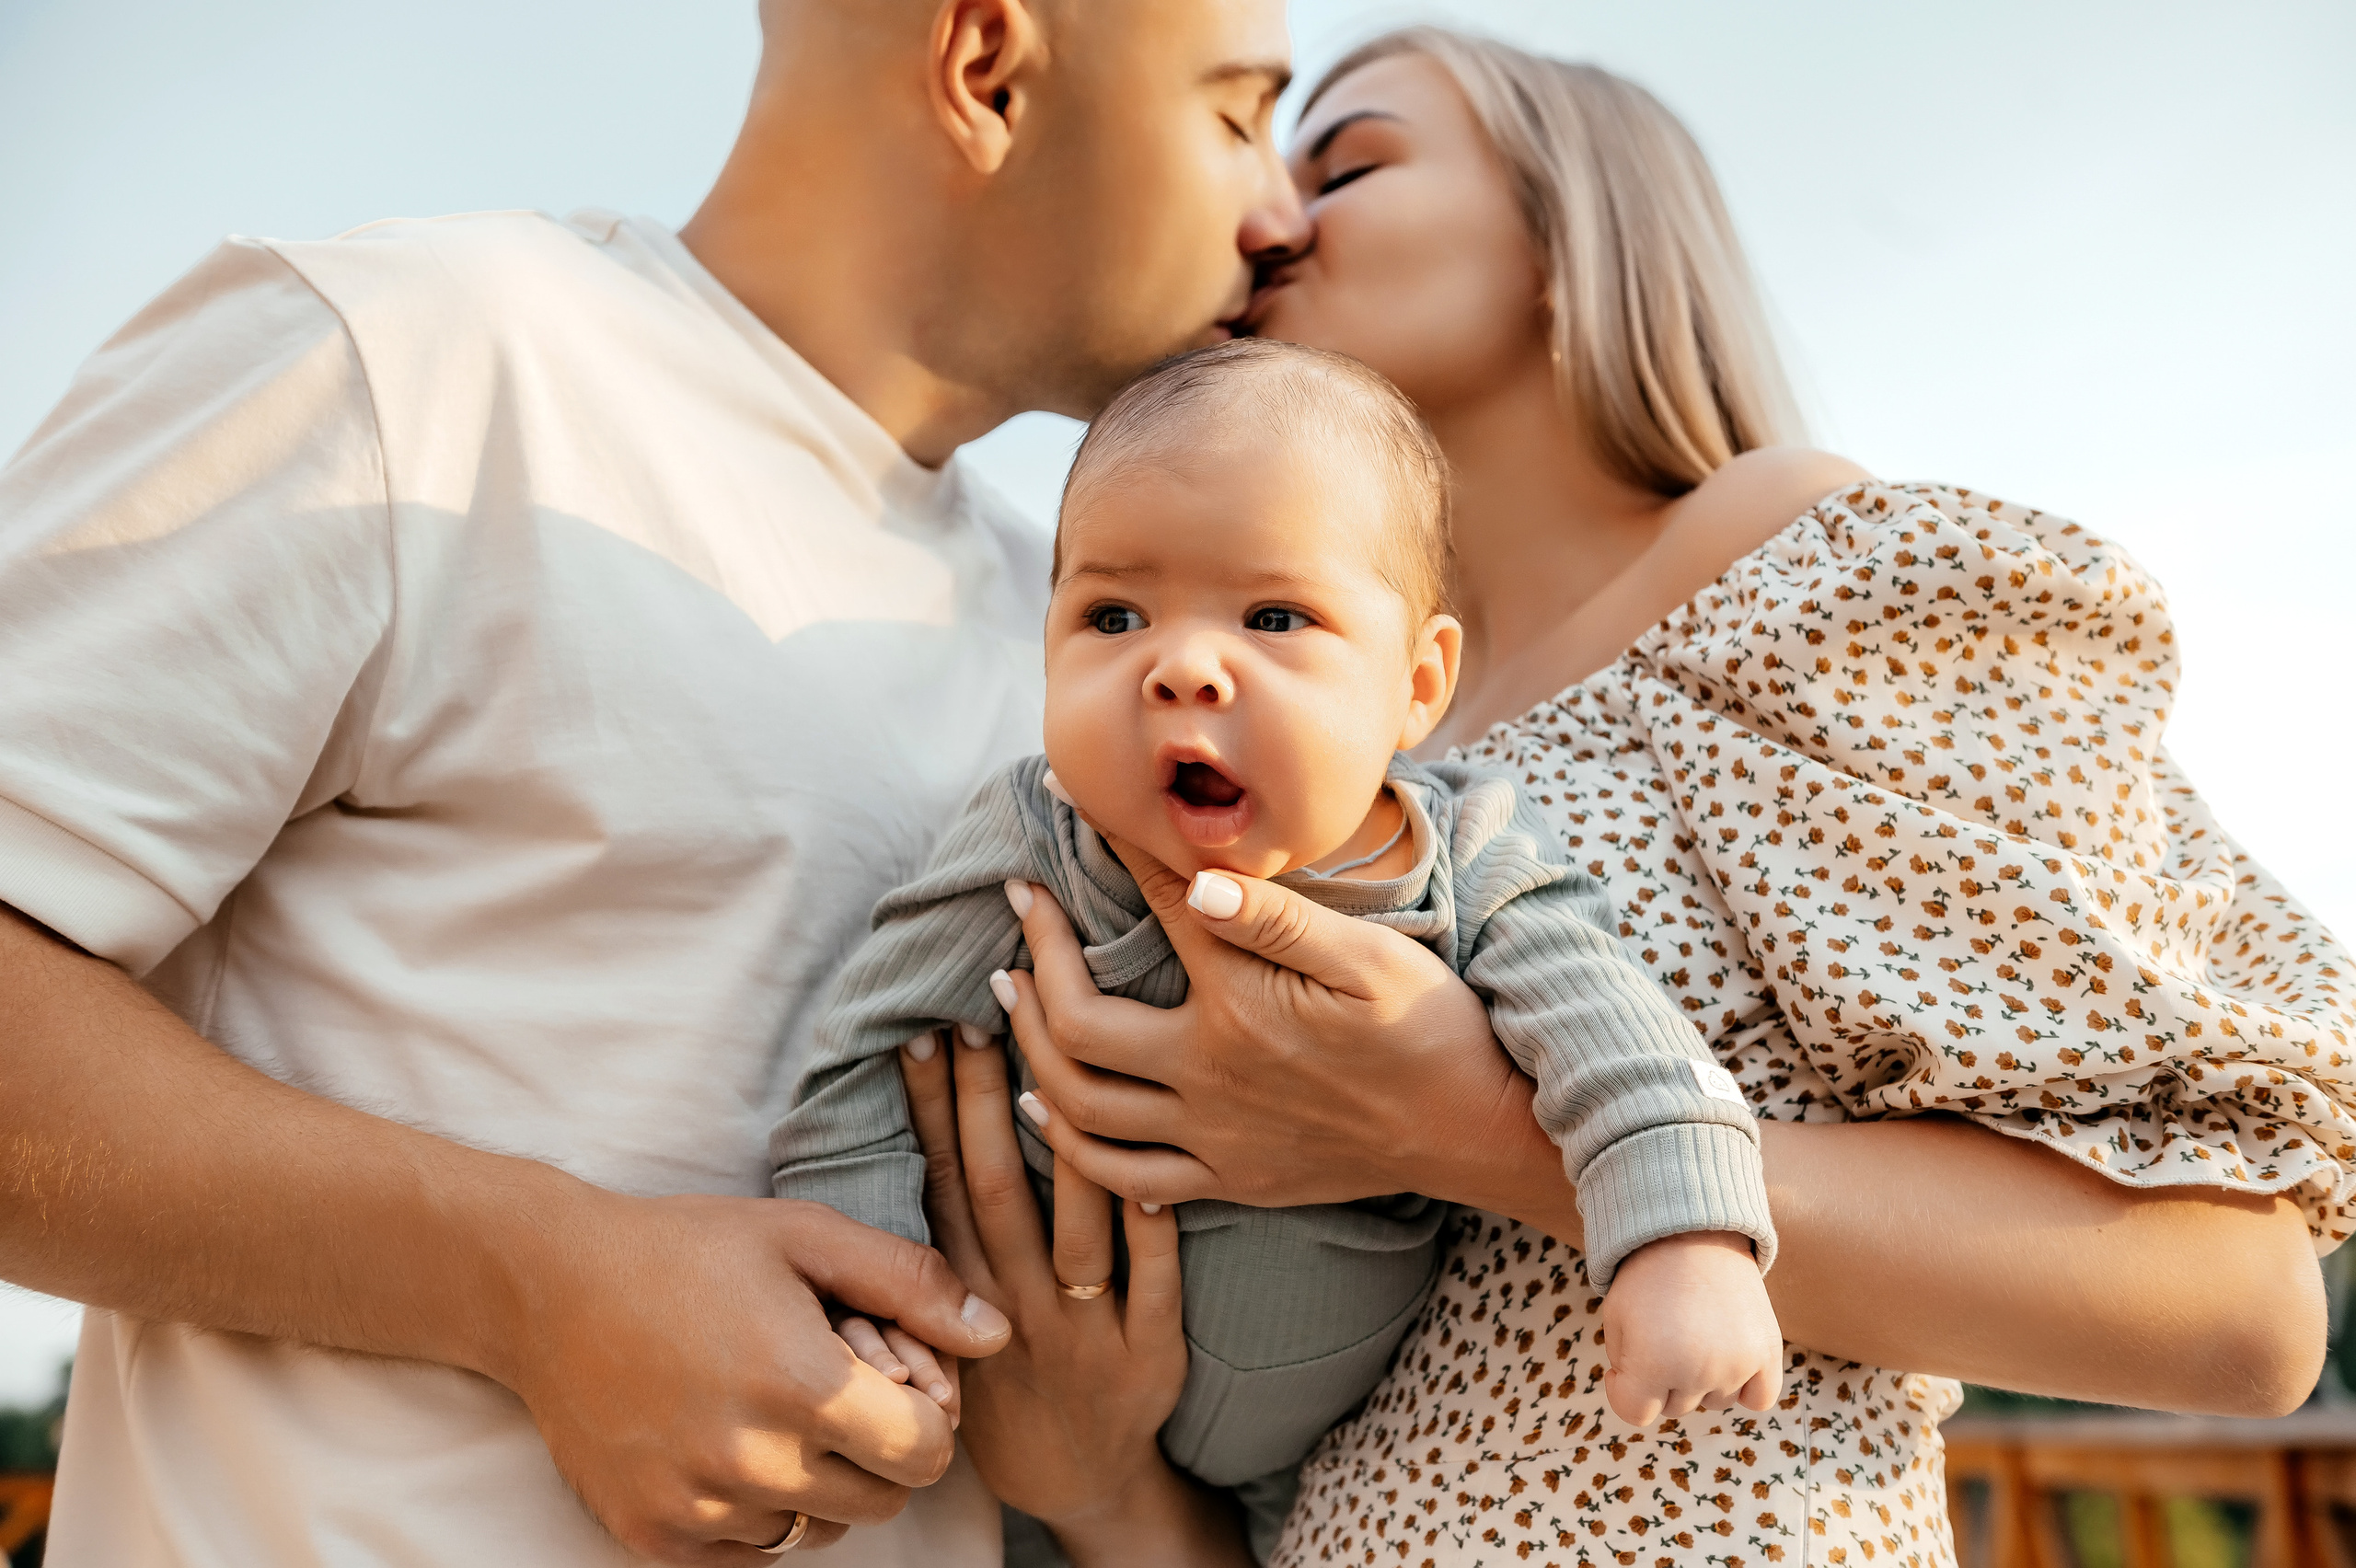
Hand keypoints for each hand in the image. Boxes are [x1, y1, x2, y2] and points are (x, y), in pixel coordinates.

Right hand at [492, 1190, 1011, 1564]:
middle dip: (879, 1452)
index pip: (925, 1453)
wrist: (548, 1289)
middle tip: (834, 1393)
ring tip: (774, 1413)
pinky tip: (729, 1443)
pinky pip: (751, 1554)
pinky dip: (758, 1512)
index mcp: (800, 1383)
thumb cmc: (687, 1250)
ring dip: (819, 1486)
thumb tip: (996, 1333)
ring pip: (818, 1532)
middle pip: (881, 1501)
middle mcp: (750, 1461)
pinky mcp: (655, 1537)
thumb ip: (911, 1284)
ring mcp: (698, 1507)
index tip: (894, 1383)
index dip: (926, 1417)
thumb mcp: (805, 1236)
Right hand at [900, 1029, 1253, 1565]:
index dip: (931, 1107)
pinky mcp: (1148, 1359)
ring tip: (1060, 1064)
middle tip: (987, 1006)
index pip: (940, 1182)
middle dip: (984, 1095)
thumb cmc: (1004, 1377)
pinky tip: (1153, 1175)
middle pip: (994, 1188)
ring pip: (1069, 1231)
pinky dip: (1151, 1235)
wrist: (1073, 1484)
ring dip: (1063, 1147)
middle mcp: (1011, 1307)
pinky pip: (1152, 1288)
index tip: (929, 1027)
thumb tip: (932, 1126)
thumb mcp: (949, 1322)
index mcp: (960, 1293)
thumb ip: (944, 1237)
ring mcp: (1081, 1334)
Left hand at [996, 857, 1574, 1231]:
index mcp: (1240, 1007)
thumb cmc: (1431, 1028)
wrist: (1474, 1132)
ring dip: (1030, 1050)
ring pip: (1080, 1108)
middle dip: (1035, 959)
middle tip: (1018, 908)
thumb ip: (1276, 916)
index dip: (1109, 854)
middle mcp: (1209, 1077)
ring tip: (1009, 999)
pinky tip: (1046, 1109)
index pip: (1155, 912)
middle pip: (1077, 1027)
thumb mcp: (1369, 955)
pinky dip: (1069, 1145)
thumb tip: (1198, 874)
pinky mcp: (1229, 1180)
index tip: (1070, 808)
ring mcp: (1213, 1139)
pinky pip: (1122, 1176)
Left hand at [1598, 1231, 1783, 1426]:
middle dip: (1661, 1380)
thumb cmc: (1646, 1277)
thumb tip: (1651, 1399)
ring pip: (1713, 1401)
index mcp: (1652, 1365)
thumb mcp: (1615, 1321)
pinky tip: (1728, 1360)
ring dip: (1701, 1380)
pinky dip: (1745, 1388)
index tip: (1621, 1365)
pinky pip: (1759, 1399)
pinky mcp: (1768, 1353)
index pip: (1635, 1413)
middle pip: (1675, 1407)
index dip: (1622, 1389)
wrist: (1692, 1233)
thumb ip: (1625, 1371)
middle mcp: (1699, 1371)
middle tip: (1662, 1334)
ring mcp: (1738, 1364)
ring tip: (1693, 1332)